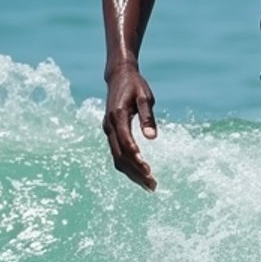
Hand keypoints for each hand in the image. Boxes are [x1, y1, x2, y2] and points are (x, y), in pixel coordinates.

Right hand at [103, 64, 158, 189]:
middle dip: (136, 172)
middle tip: (152, 185)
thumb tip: (152, 137)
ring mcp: (108, 131)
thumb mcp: (145, 97)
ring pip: (117, 158)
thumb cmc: (135, 85)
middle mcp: (109, 126)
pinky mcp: (111, 133)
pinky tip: (140, 174)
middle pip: (120, 155)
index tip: (148, 170)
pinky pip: (117, 154)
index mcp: (117, 116)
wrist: (118, 76)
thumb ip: (148, 117)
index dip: (136, 157)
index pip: (125, 142)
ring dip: (132, 173)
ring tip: (149, 185)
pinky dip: (127, 166)